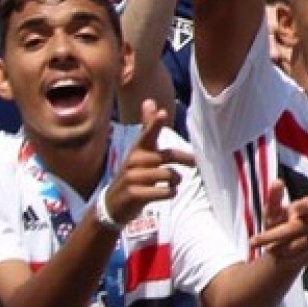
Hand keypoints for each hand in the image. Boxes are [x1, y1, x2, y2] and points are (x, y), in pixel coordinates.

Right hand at [103, 101, 193, 225]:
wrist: (113, 205)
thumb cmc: (134, 175)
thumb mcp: (140, 152)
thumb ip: (148, 129)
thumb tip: (150, 101)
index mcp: (138, 150)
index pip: (147, 134)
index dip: (154, 124)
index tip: (162, 112)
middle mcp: (133, 161)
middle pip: (167, 156)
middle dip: (185, 160)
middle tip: (194, 164)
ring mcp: (132, 178)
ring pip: (168, 174)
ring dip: (176, 181)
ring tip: (172, 184)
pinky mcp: (134, 194)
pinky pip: (164, 191)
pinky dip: (170, 192)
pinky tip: (167, 193)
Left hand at [249, 178, 307, 267]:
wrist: (281, 249)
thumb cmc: (276, 225)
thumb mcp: (270, 212)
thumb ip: (274, 198)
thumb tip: (277, 181)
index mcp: (300, 209)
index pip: (306, 204)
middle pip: (295, 228)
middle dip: (272, 236)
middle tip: (252, 242)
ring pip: (298, 244)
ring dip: (279, 249)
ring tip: (269, 251)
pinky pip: (302, 258)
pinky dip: (288, 261)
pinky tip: (281, 260)